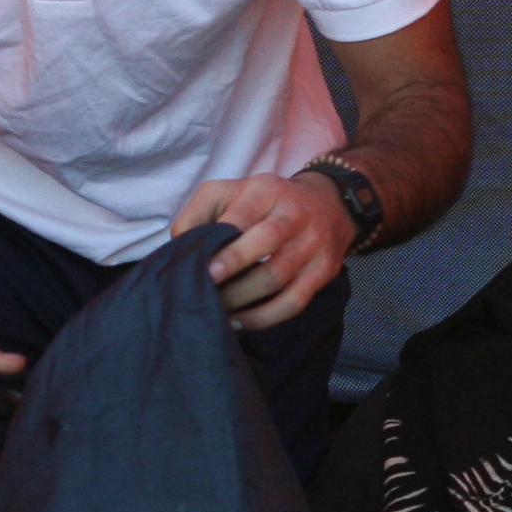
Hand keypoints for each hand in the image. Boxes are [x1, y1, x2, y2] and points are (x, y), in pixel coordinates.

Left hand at [173, 171, 349, 329]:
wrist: (330, 204)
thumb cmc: (267, 202)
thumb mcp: (232, 190)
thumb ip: (201, 210)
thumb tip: (180, 243)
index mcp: (267, 190)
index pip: (242, 215)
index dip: (223, 244)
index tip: (202, 269)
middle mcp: (294, 214)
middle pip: (266, 242)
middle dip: (234, 269)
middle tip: (207, 290)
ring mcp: (313, 244)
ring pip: (277, 277)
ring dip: (243, 299)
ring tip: (217, 308)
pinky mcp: (323, 271)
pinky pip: (294, 302)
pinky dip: (264, 318)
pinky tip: (240, 322)